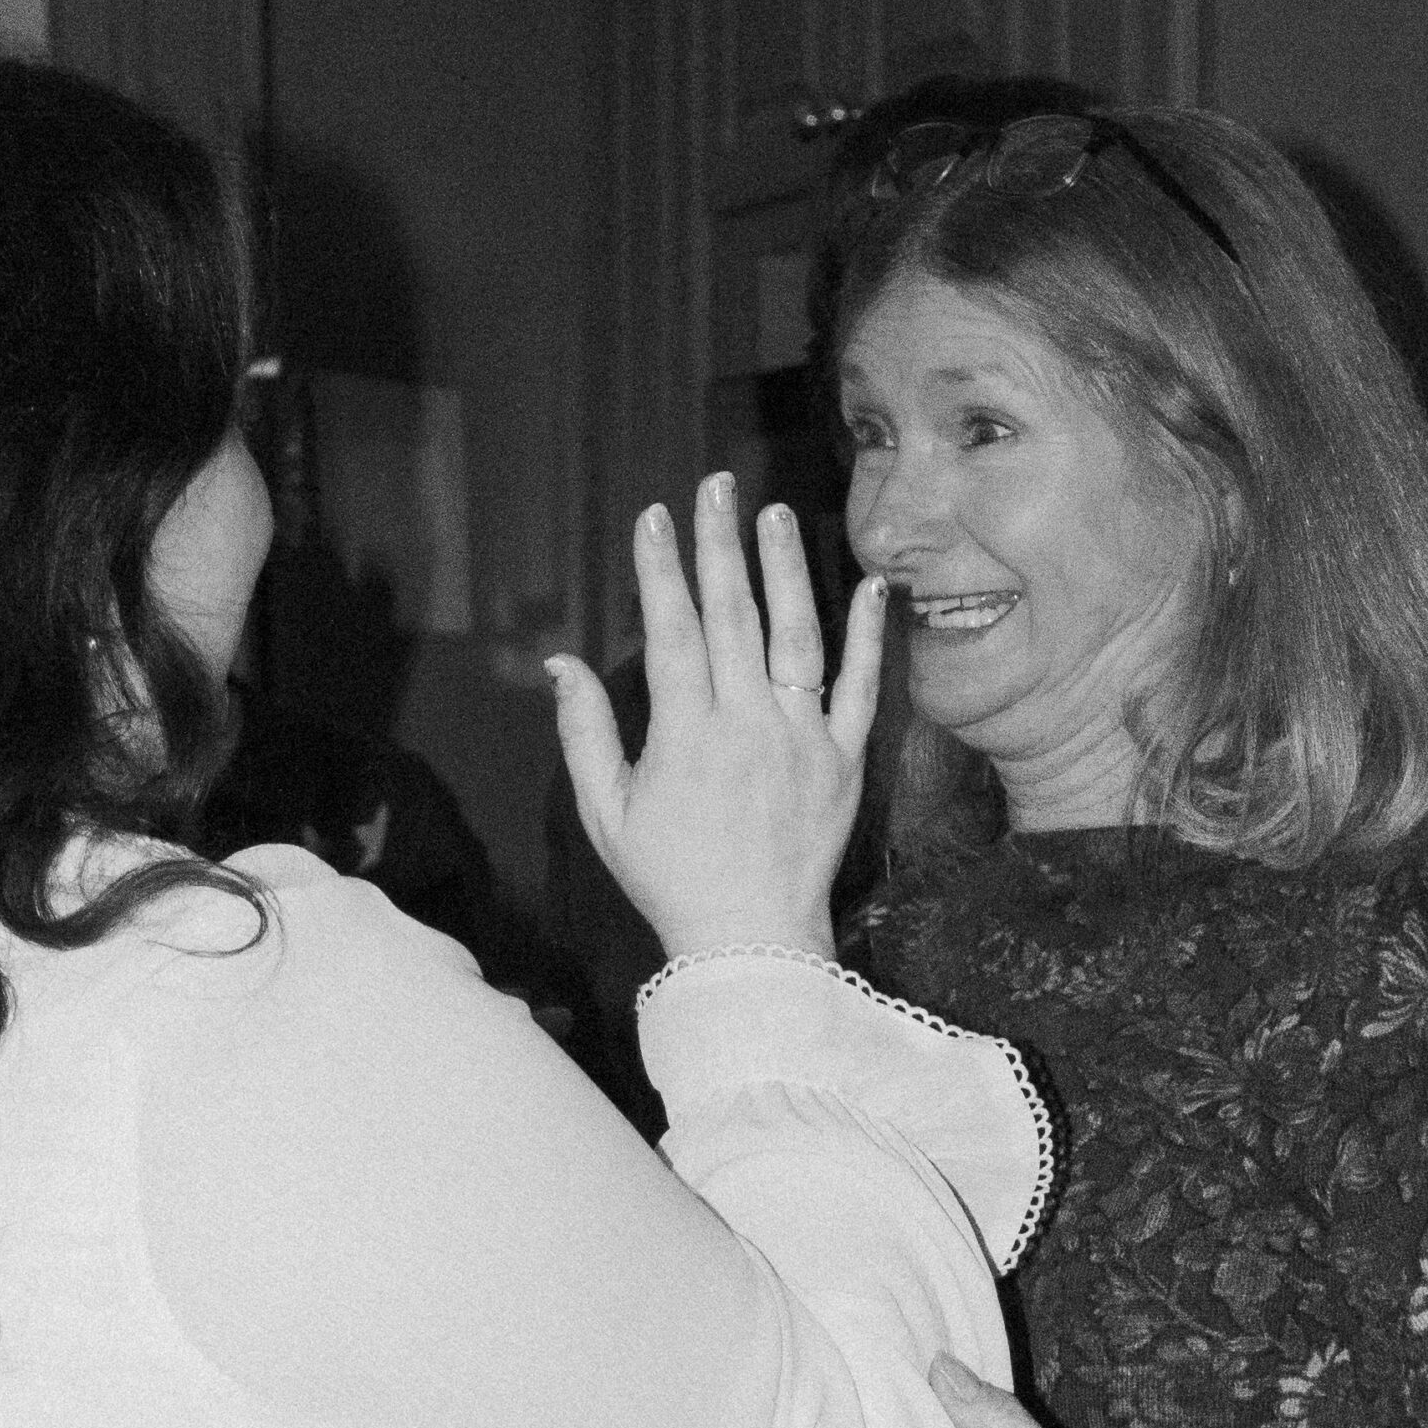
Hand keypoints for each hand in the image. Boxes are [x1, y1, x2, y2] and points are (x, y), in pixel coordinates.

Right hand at [549, 475, 884, 961]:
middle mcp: (748, 726)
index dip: (663, 571)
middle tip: (715, 486)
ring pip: (796, 636)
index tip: (656, 517)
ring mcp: (803, 740)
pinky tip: (868, 584)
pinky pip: (861, 688)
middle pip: (734, 616)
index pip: (675, 632)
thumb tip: (560, 663)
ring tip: (773, 512)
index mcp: (686, 737)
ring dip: (785, 568)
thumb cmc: (670, 878)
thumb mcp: (606, 813)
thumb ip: (584, 733)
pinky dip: (866, 635)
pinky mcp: (844, 761)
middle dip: (720, 545)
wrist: (752, 941)